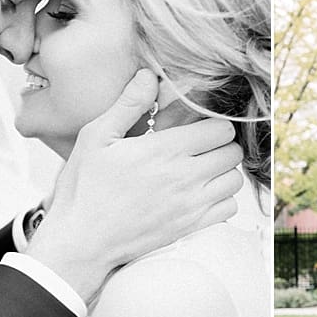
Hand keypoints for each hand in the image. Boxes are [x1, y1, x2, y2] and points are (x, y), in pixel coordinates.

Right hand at [26, 69, 242, 300]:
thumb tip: (149, 75)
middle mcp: (184, 177)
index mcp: (164, 150)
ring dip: (224, 172)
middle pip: (232, 153)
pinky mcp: (190, 227)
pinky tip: (201, 194)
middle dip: (221, 145)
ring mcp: (190, 205)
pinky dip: (223, 200)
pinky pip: (229, 209)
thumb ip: (127, 104)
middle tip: (201, 146)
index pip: (220, 130)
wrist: (81, 240)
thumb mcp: (96, 137)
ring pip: (234, 181)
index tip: (197, 127)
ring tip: (202, 169)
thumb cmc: (84, 188)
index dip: (212, 124)